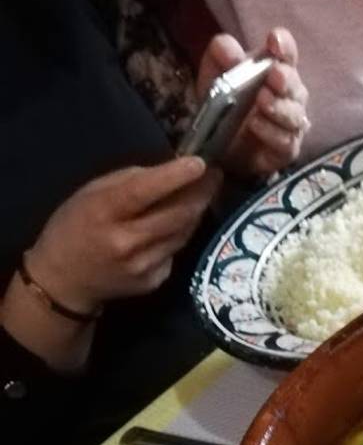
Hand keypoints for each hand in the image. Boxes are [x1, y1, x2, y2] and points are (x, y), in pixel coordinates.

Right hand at [27, 158, 220, 311]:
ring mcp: (142, 266)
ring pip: (183, 233)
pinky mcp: (153, 281)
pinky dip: (181, 234)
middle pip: (175, 215)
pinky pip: (176, 250)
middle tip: (215, 176)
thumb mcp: (90, 194)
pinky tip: (180, 223)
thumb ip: (127, 182)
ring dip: (196, 211)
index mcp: (103, 213)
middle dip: (200, 193)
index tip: (200, 163)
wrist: (65, 280)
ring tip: (204, 193)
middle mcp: (126, 242)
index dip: (173, 177)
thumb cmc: (74, 227)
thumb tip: (168, 171)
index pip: (142, 192)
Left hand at [198, 28, 309, 179]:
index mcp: (274, 68)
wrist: (218, 143)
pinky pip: (286, 140)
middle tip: (273, 76)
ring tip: (262, 101)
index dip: (284, 45)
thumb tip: (233, 53)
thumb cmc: (222, 101)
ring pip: (295, 113)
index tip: (275, 41)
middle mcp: (289, 94)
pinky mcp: (287, 148)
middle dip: (286, 78)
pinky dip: (272, 132)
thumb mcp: (213, 72)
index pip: (286, 52)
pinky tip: (256, 125)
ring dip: (280, 107)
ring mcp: (291, 122)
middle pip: (294, 84)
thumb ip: (220, 54)